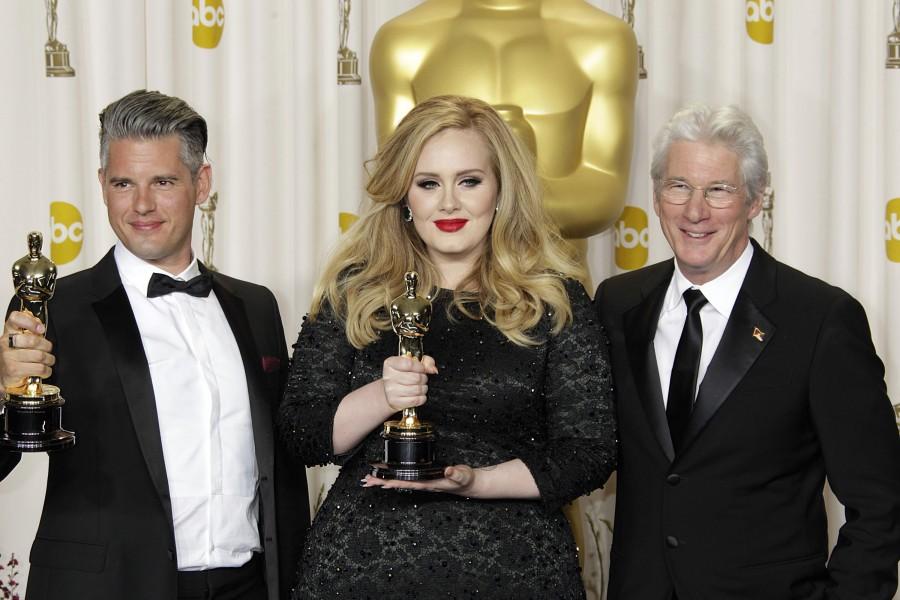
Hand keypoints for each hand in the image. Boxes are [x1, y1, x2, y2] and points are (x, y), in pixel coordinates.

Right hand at [1, 311, 53, 391]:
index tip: (41, 329)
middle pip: (33, 340)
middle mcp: (6, 343)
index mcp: (9, 332)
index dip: (30, 322)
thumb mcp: (20, 341)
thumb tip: (41, 326)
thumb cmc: (15, 356)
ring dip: (49, 360)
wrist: (4, 375)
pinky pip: (39, 368)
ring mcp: (8, 357)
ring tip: (48, 361)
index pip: (15, 319)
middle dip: (47, 346)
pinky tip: (45, 370)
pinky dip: (47, 370)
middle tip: (48, 350)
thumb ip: (30, 331)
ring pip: (40, 355)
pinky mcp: (14, 370)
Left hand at [361, 464, 478, 496]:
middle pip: (398, 484)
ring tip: (370, 479)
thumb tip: (448, 470)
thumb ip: (456, 473)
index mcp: (429, 483)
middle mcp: (422, 484)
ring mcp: (422, 482)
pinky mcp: (423, 478)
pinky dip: (394, 477)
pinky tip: (387, 476)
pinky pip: (405, 478)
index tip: (379, 480)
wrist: (468, 484)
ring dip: (385, 480)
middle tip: (366, 480)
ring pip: (399, 481)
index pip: (406, 483)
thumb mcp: (463, 475)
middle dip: (382, 482)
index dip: (393, 481)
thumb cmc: (465, 480)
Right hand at [381, 354, 437, 412]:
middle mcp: (389, 376)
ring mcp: (391, 390)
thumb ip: (425, 361)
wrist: (391, 392)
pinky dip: (421, 397)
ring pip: (418, 390)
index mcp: (391, 363)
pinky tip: (417, 394)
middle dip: (423, 378)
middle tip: (420, 378)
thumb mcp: (413, 362)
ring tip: (419, 386)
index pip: (409, 364)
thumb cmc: (403, 375)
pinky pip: (416, 400)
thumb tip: (432, 369)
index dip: (420, 367)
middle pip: (416, 378)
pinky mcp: (396, 402)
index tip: (421, 368)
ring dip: (423, 388)